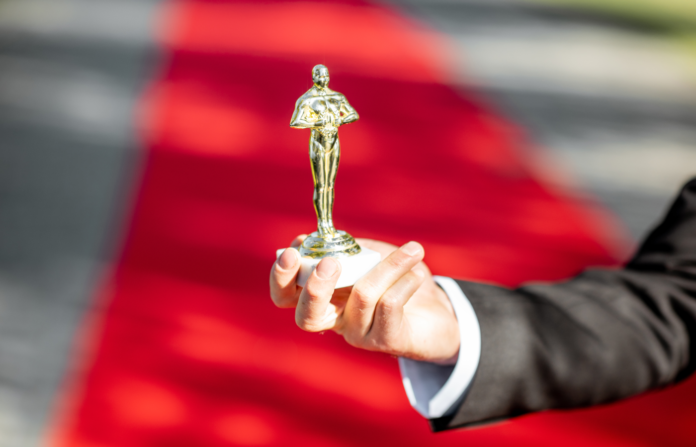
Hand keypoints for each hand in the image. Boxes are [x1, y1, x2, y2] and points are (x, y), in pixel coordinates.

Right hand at [270, 237, 459, 363]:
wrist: (438, 311)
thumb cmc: (397, 279)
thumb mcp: (369, 256)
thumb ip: (346, 248)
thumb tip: (322, 238)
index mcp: (322, 298)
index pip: (285, 297)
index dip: (281, 277)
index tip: (292, 250)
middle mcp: (336, 321)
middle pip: (307, 317)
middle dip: (315, 288)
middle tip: (330, 263)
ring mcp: (360, 334)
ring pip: (362, 296)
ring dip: (388, 266)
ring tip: (412, 250)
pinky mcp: (387, 341)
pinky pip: (390, 304)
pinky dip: (405, 281)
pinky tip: (416, 273)